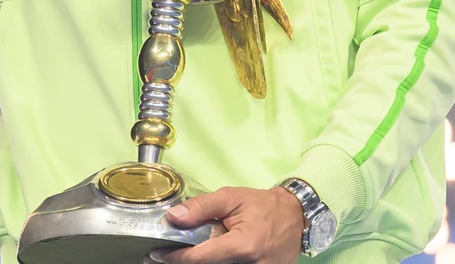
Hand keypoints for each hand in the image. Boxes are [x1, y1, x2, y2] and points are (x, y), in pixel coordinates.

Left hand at [155, 185, 303, 263]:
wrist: (297, 217)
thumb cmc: (262, 205)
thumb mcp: (231, 198)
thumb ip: (202, 207)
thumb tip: (174, 217)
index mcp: (242, 246)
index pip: (201, 257)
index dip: (176, 258)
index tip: (157, 254)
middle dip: (187, 261)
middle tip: (165, 256)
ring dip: (202, 262)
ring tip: (183, 254)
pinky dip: (218, 262)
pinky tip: (208, 256)